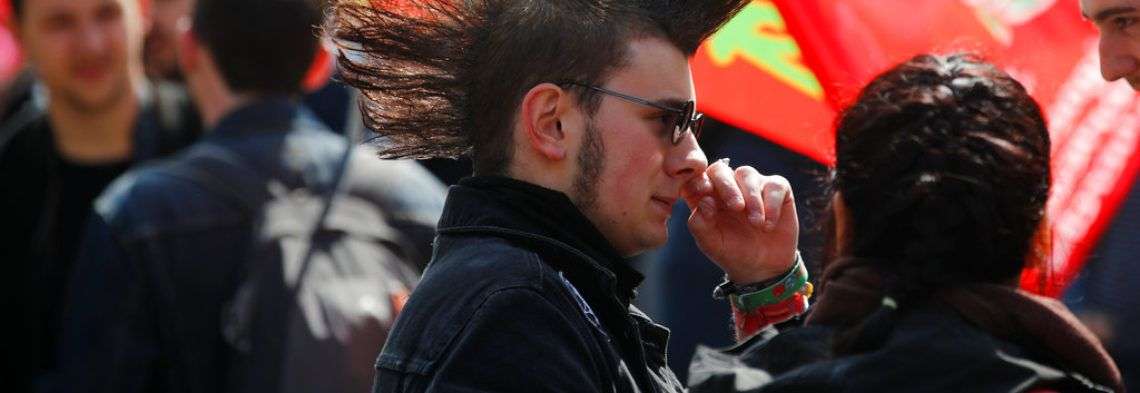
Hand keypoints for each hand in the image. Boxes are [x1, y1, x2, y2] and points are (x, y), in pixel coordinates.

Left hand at [682, 159, 798, 283]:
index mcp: (706, 196)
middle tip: (737, 208)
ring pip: (746, 174)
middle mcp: (727, 186)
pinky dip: (772, 204)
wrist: (763, 267)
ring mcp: (752, 185)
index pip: (697, 178)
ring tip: (756, 224)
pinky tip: (768, 225)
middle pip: (720, 169)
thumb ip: (700, 224)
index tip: (704, 191)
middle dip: (727, 186)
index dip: (698, 180)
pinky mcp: (776, 189)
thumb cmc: (732, 252)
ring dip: (752, 199)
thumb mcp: (711, 244)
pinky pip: (774, 185)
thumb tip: (705, 200)